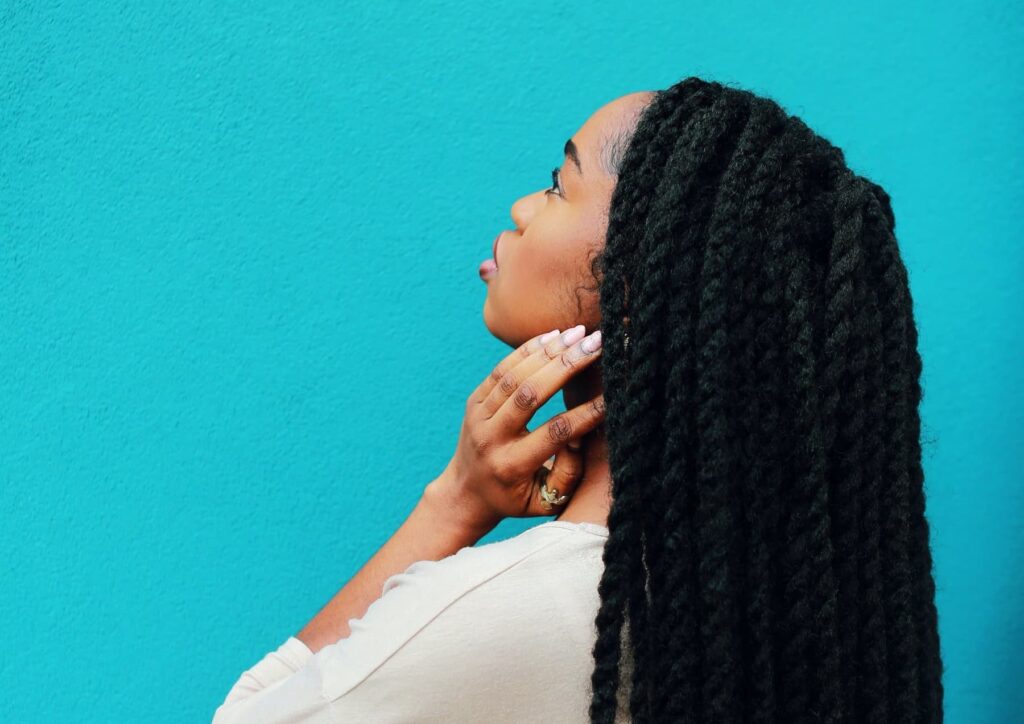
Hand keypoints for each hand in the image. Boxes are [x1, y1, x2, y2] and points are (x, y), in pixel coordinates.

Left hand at [430, 325, 605, 531]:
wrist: (466, 492)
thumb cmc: (516, 498)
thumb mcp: (545, 502)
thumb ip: (568, 473)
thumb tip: (581, 434)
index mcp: (510, 466)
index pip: (554, 433)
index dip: (587, 413)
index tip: (614, 395)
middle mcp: (491, 438)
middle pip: (531, 394)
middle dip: (567, 366)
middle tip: (598, 345)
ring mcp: (478, 416)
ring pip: (514, 375)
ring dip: (549, 351)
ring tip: (580, 334)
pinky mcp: (474, 401)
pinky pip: (501, 369)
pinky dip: (527, 349)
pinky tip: (554, 336)